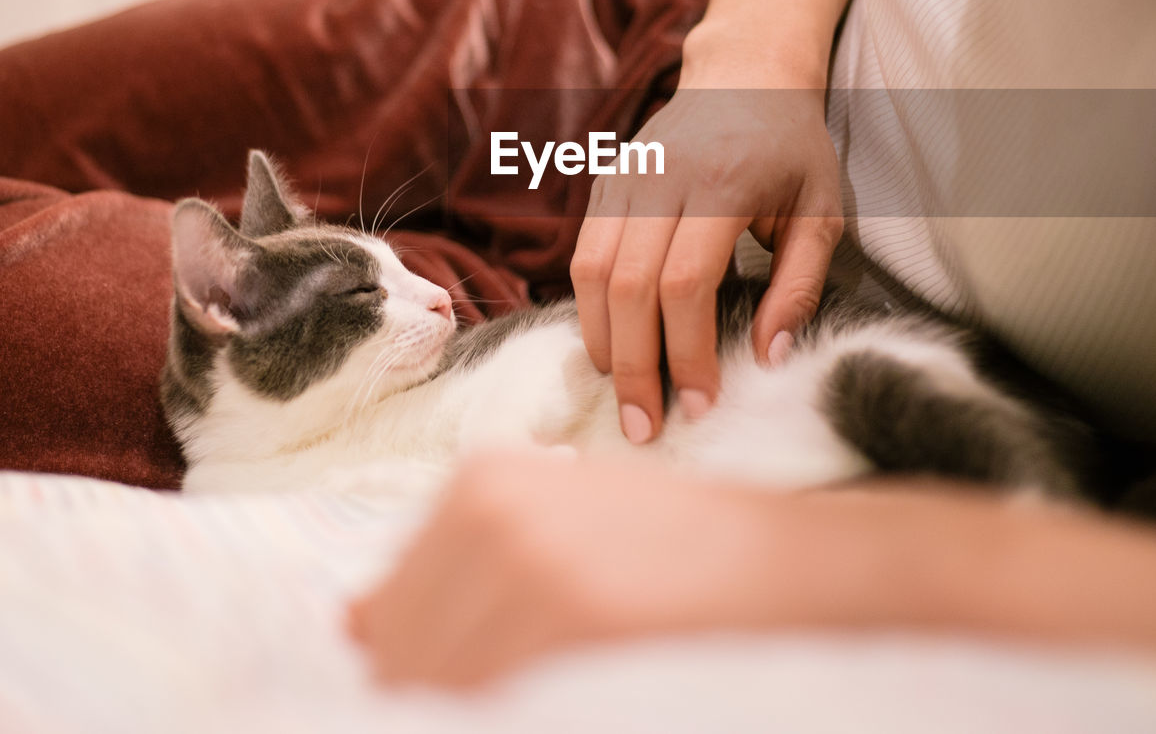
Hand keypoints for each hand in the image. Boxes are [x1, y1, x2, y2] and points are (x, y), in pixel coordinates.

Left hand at [345, 450, 786, 688]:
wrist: (772, 555)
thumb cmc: (666, 545)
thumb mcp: (556, 522)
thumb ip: (455, 564)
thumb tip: (349, 620)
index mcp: (481, 479)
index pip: (386, 605)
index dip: (413, 660)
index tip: (457, 677)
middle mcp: (491, 509)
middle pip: (401, 648)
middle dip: (428, 686)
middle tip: (503, 687)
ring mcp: (529, 560)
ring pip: (435, 681)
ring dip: (464, 702)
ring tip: (534, 686)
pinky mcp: (571, 615)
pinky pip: (489, 698)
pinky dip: (503, 710)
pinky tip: (549, 697)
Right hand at [570, 70, 842, 445]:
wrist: (745, 75)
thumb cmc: (793, 150)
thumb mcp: (821, 212)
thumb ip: (798, 287)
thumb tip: (767, 359)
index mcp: (722, 183)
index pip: (686, 283)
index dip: (687, 352)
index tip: (703, 405)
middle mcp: (661, 177)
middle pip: (628, 286)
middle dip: (635, 367)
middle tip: (645, 429)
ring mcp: (625, 176)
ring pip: (591, 273)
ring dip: (604, 344)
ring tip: (624, 398)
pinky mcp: (605, 182)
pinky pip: (583, 255)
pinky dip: (590, 310)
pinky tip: (612, 348)